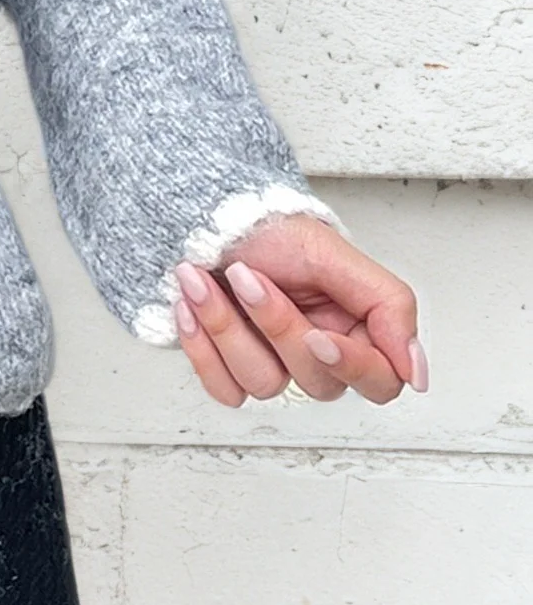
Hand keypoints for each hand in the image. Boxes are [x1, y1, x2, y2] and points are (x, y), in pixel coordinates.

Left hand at [171, 211, 424, 408]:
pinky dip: (202, 347)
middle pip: (318, 383)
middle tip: (247, 276)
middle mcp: (316, 352)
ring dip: (226, 326)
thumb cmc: (268, 228)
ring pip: (264, 385)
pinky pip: (225, 390)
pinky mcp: (229, 370)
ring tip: (199, 278)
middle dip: (276, 324)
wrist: (203, 213)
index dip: (351, 366)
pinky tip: (188, 306)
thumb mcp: (335, 254)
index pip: (379, 382)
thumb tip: (416, 372)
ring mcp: (273, 364)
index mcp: (355, 328)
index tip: (318, 336)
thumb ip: (389, 307)